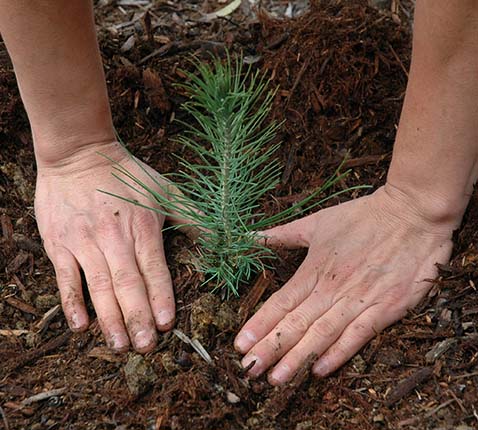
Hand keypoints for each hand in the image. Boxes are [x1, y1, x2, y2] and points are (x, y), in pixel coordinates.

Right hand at [35, 141, 174, 352]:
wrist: (78, 153)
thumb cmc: (126, 174)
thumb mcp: (165, 189)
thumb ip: (192, 216)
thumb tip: (222, 237)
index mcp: (142, 226)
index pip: (154, 268)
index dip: (161, 297)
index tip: (167, 324)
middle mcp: (114, 237)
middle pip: (127, 283)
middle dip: (138, 317)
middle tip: (146, 346)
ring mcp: (85, 241)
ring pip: (98, 286)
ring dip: (109, 317)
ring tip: (120, 345)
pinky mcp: (60, 243)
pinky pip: (66, 277)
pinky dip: (72, 302)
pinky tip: (81, 326)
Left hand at [234, 184, 455, 383]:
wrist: (411, 214)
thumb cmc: (362, 217)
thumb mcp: (317, 222)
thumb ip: (283, 235)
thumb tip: (252, 237)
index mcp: (314, 269)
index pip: (280, 303)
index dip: (259, 325)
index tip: (240, 344)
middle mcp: (332, 288)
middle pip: (296, 323)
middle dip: (270, 348)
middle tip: (249, 370)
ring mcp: (359, 299)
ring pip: (322, 334)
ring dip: (297, 358)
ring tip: (276, 378)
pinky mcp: (386, 307)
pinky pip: (359, 335)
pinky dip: (339, 353)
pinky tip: (319, 370)